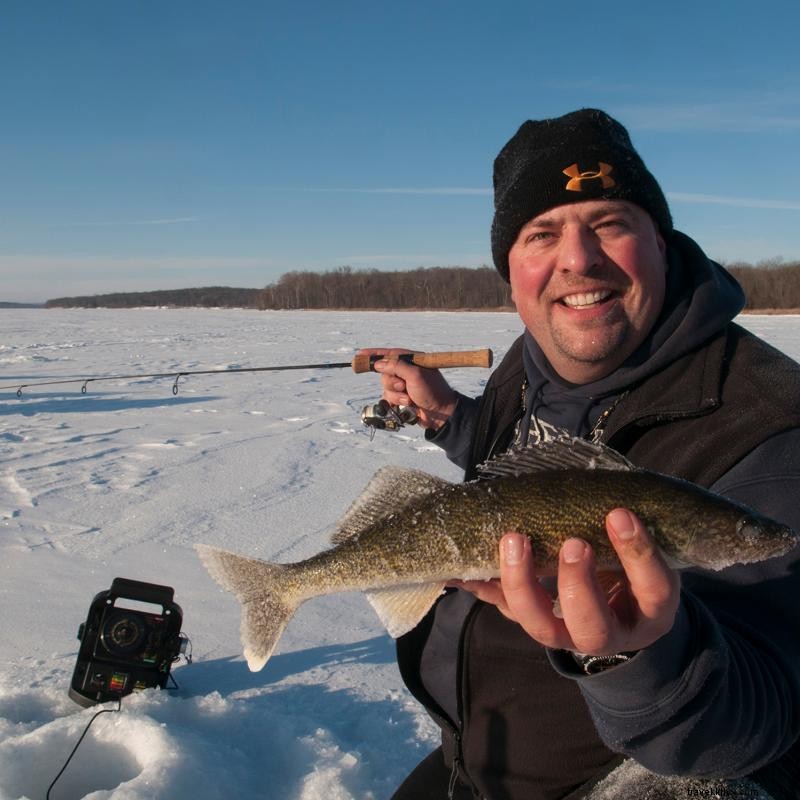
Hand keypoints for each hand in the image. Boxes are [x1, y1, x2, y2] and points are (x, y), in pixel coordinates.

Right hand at [356, 347, 457, 429]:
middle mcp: (407, 371)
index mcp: (412, 360)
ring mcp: (404, 384)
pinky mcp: (401, 397)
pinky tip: (407, 405)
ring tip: (410, 399)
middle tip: (404, 387)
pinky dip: (395, 402)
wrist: (441, 414)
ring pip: (386, 387)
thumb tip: (378, 363)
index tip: (359, 355)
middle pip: (384, 372)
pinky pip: (388, 397)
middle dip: (392, 382)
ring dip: (396, 395)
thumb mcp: (415, 375)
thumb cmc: (432, 391)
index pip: (389, 354)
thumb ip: (396, 366)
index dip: (373, 354)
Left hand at [454, 508, 680, 655]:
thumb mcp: (648, 550)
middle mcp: (610, 633)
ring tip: (514, 540)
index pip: (653, 588)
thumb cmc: (634, 567)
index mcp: (650, 610)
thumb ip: (630, 525)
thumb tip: (607, 490)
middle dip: (577, 584)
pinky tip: (463, 567)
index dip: (638, 554)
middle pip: (593, 625)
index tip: (618, 514)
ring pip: (542, 627)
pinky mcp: (534, 623)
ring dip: (522, 583)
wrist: (621, 609)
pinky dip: (484, 586)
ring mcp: (567, 634)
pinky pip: (506, 610)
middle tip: (572, 543)